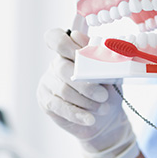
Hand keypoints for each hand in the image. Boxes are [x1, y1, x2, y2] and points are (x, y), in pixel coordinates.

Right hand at [37, 28, 137, 157]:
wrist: (105, 118)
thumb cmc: (106, 90)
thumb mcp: (110, 73)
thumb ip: (101, 59)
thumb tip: (94, 46)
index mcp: (70, 51)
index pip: (56, 38)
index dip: (63, 43)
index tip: (78, 53)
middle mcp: (56, 64)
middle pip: (63, 68)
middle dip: (86, 84)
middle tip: (104, 95)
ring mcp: (48, 82)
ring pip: (63, 89)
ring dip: (85, 101)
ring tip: (102, 108)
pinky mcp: (46, 101)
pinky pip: (59, 107)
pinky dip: (77, 113)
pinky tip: (90, 119)